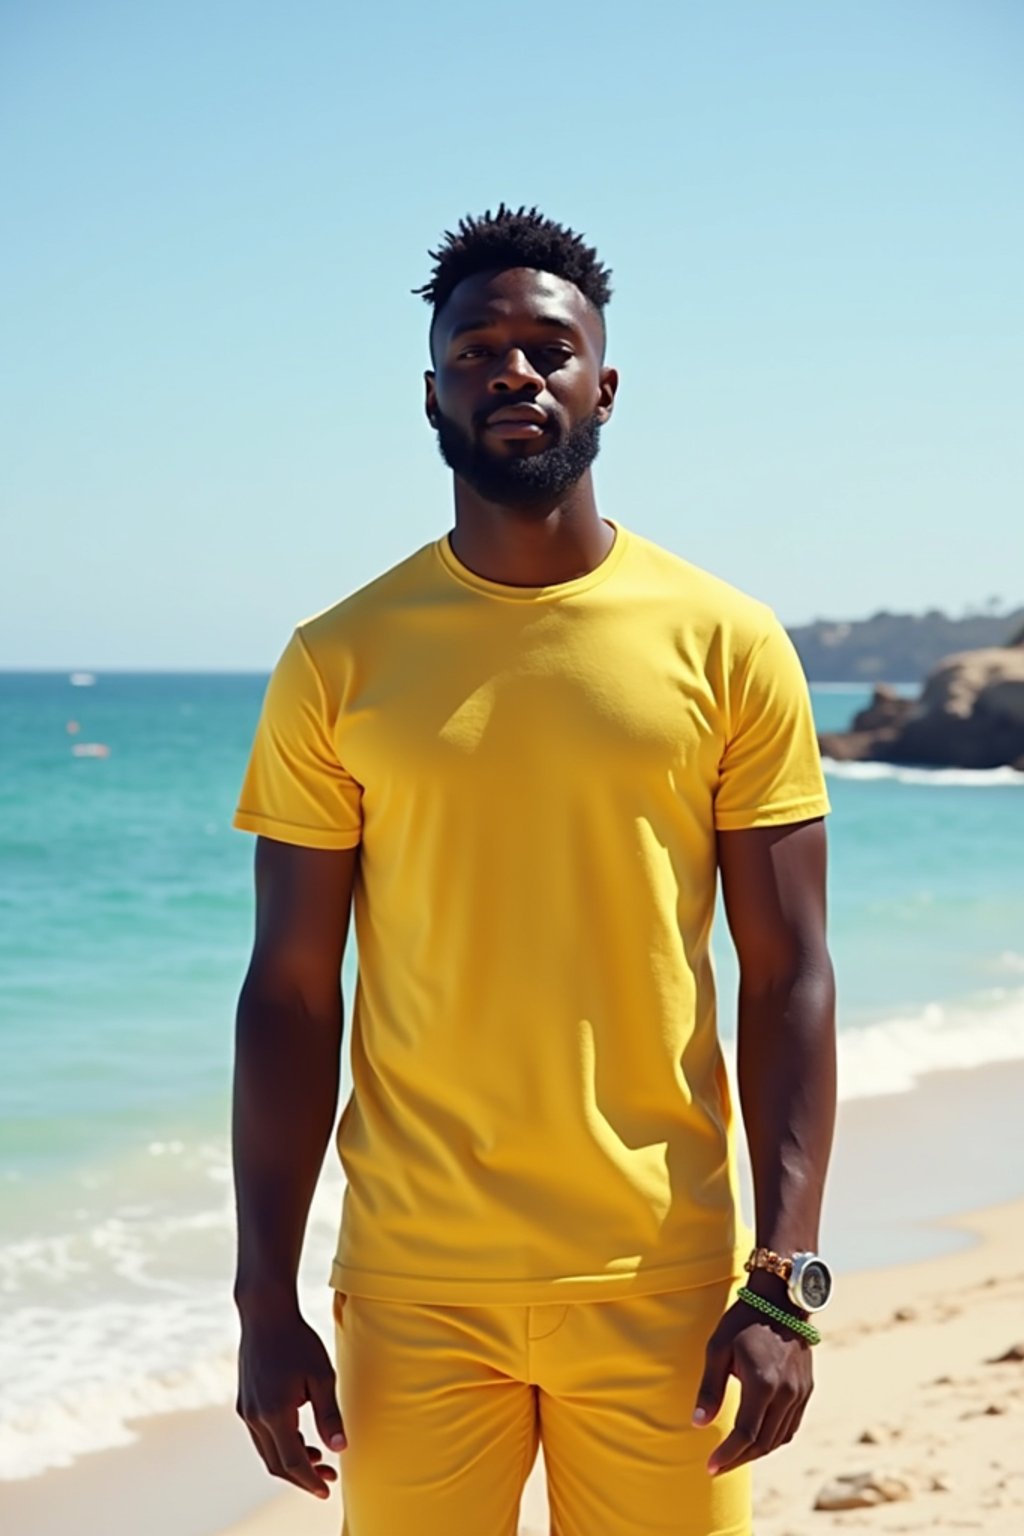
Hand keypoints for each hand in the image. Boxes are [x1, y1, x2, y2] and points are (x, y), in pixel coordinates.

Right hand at [236, 1300, 346, 1498]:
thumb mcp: (322, 1376)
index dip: (310, 1480)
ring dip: (290, 1462)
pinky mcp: (245, 1402)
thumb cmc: (298, 1341)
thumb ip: (329, 1414)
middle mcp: (255, 1417)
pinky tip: (299, 1437)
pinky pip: (261, 1436)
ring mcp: (246, 1410)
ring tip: (318, 1458)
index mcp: (275, 1413)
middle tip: (328, 1478)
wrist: (265, 1315)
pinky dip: (279, 1445)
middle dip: (302, 1476)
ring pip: (267, 1452)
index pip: (292, 1462)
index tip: (327, 1489)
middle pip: (276, 1464)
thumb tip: (340, 1448)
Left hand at [692, 1298, 813, 1475]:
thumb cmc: (743, 1321)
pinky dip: (774, 1439)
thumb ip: (710, 1388)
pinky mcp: (806, 1389)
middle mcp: (786, 1393)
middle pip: (764, 1442)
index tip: (709, 1467)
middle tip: (718, 1466)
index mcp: (763, 1383)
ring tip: (734, 1456)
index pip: (745, 1433)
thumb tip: (698, 1423)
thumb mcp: (718, 1348)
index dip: (727, 1455)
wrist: (781, 1299)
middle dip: (739, 1459)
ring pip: (780, 1438)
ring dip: (756, 1452)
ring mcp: (800, 1392)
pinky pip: (791, 1426)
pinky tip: (757, 1438)